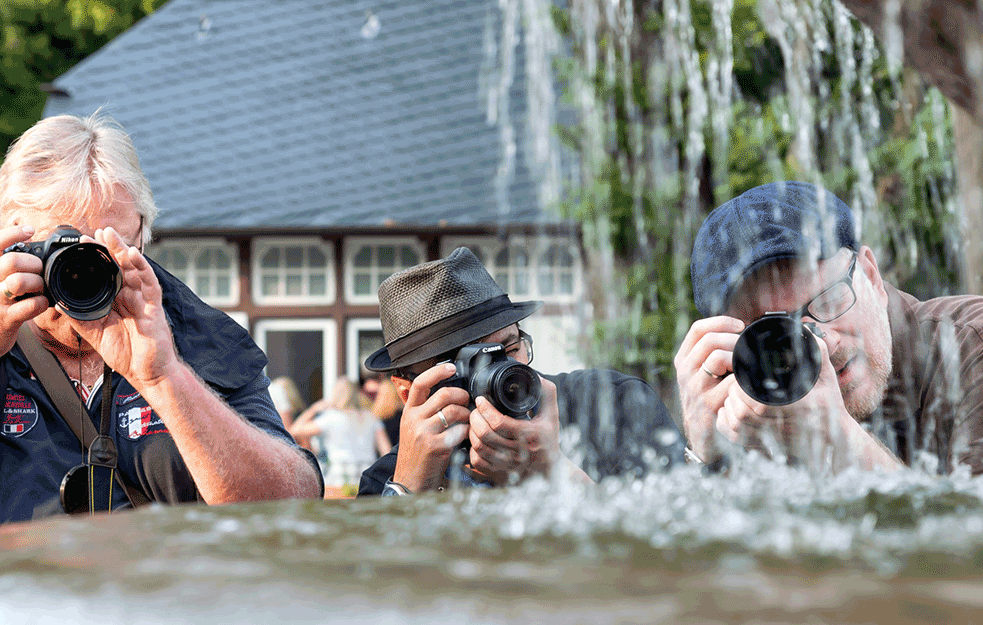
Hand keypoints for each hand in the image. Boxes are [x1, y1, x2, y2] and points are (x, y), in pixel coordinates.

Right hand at [0, 225, 48, 355]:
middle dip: (33, 263)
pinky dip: (42, 302)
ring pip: (19, 281)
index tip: (29, 230)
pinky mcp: (6, 319)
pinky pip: (31, 305)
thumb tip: (28, 242)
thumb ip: (8, 264)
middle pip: (11, 261)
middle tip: (39, 270)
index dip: (12, 234)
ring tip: (39, 288)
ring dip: (37, 282)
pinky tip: (41, 302)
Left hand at [67, 227, 181, 387]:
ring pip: (134, 269)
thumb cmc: (126, 354)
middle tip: (95, 231)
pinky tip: (133, 255)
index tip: (82, 243)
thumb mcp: (94, 334)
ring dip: (123, 250)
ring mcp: (143, 299)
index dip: (96, 258)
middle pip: (120, 266)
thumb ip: (79, 317)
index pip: (106, 273)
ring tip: (110, 234)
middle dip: (108, 247)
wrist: (145, 372)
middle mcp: (130, 296)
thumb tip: (58, 303)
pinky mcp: (154, 306)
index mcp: (116, 300)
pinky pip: (150, 283)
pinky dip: (143, 268)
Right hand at [392, 362, 470, 491]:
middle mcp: (414, 419)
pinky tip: (466, 436)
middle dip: (462, 395)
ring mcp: (424, 432)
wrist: (410, 481)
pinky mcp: (436, 446)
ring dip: (467, 414)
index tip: (451, 367)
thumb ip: (425, 411)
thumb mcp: (413, 428)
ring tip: (468, 420)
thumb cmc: (416, 454)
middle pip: (443, 394)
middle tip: (467, 401)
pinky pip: (460, 430)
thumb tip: (447, 393)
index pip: (420, 383)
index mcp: (409, 412)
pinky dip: (467, 431)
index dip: (437, 372)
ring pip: (454, 411)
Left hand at [466, 375, 560, 484]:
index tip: (481, 400)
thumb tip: (536, 377)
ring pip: (478, 448)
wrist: (551, 471)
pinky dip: (471, 450)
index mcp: (530, 435)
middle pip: (485, 435)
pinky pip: (477, 463)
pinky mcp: (499, 474)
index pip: (499, 422)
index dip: (485, 409)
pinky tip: (475, 440)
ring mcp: (507, 465)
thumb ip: (546, 393)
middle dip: (474, 418)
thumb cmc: (549, 441)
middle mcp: (518, 453)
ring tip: (474, 423)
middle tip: (474, 410)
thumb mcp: (552, 415)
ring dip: (471, 432)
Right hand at [673, 315, 745, 460]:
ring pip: (717, 357)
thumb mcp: (701, 374)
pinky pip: (731, 382)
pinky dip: (744, 378)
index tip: (740, 325)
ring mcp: (696, 388)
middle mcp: (685, 372)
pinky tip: (750, 382)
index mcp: (683, 360)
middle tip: (747, 346)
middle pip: (709, 340)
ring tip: (748, 363)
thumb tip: (738, 330)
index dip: (721, 322)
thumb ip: (711, 353)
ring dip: (738, 357)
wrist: (702, 436)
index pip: (698, 329)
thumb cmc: (708, 399)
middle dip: (734, 338)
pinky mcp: (709, 404)